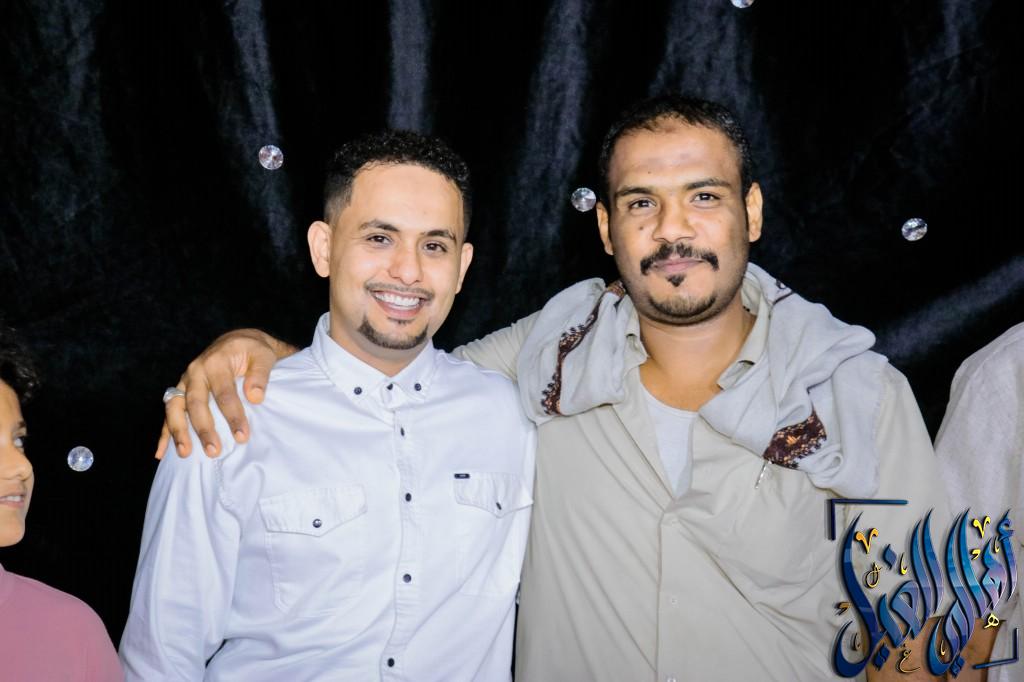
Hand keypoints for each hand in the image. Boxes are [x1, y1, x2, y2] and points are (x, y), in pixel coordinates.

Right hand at [156, 329, 297, 458]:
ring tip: (185, 454)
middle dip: (204, 429)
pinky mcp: (180, 390)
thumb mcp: (263, 355)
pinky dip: (164, 433)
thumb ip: (260, 374)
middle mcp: (196, 371)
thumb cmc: (253, 351)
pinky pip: (169, 412)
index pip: (224, 393)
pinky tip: (161, 453)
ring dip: (178, 432)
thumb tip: (255, 397)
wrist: (237, 341)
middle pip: (196, 403)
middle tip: (214, 451)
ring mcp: (185, 381)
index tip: (242, 436)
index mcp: (216, 362)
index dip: (233, 416)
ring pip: (175, 407)